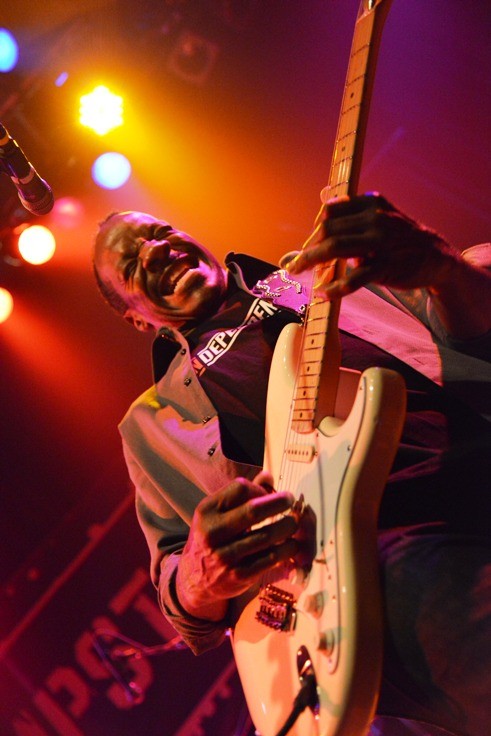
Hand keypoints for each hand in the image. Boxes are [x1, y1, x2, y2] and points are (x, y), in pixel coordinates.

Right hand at [175, 472, 298, 620]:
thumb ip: (241, 495)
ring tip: (294, 522)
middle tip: (290, 499)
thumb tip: (267, 476)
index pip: (240, 489)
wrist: (195, 578)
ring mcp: (225, 556)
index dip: (260, 489)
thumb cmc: (212, 537)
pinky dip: (286, 549)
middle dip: (279, 502)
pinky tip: (291, 543)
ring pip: (266, 536)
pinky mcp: (239, 575)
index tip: (269, 493)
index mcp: (206, 511)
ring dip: (287, 526)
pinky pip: (270, 558)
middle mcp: (213, 532)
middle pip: (254, 510)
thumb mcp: (217, 514)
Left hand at [286, 193, 460, 297]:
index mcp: (371, 203)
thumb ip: (347, 223)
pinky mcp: (387, 265)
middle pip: (328, 229)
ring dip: (312, 262)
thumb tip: (312, 232)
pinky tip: (325, 294)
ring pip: (335, 248)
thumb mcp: (378, 221)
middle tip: (297, 265)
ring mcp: (382, 241)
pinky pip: (355, 277)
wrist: (436, 257)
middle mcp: (375, 218)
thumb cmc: (398, 241)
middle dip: (308, 248)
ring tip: (299, 273)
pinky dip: (336, 287)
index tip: (309, 245)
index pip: (330, 211)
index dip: (314, 229)